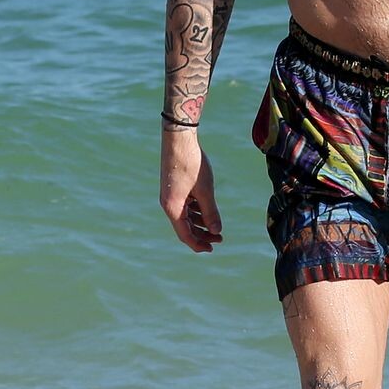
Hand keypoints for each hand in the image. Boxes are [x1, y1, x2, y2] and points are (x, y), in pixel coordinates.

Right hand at [160, 128, 223, 252]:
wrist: (178, 139)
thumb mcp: (205, 190)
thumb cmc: (191, 164)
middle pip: (185, 227)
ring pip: (185, 216)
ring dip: (200, 223)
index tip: (212, 249)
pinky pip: (184, 206)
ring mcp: (170, 195)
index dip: (199, 244)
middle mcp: (168, 204)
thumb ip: (211, 212)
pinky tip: (207, 210)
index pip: (185, 234)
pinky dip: (196, 211)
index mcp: (173, 207)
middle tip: (219, 239)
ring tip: (216, 226)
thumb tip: (216, 231)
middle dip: (202, 234)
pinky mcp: (173, 187)